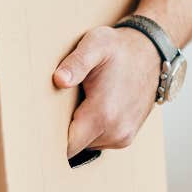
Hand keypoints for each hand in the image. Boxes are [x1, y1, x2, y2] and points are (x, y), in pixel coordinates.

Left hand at [53, 26, 159, 157]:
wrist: (151, 54)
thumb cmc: (121, 49)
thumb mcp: (96, 44)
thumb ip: (76, 62)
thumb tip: (59, 79)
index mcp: (104, 114)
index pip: (67, 146)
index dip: (50, 137)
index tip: (40, 124)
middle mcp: (116, 131)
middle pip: (75, 147)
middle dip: (63, 131)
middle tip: (58, 106)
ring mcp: (123, 137)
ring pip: (87, 145)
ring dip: (79, 130)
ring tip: (80, 103)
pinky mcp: (126, 137)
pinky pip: (99, 141)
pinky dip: (92, 129)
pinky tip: (92, 108)